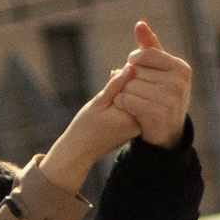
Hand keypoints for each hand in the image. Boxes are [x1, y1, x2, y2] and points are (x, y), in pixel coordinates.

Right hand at [41, 19, 193, 190]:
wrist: (80, 151)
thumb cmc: (85, 126)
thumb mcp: (98, 101)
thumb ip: (115, 84)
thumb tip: (131, 67)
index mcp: (131, 115)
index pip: (136, 85)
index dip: (123, 76)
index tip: (111, 79)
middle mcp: (139, 122)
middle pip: (139, 93)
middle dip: (125, 85)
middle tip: (108, 93)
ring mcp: (138, 128)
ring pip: (136, 101)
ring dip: (124, 94)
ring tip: (107, 103)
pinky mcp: (135, 129)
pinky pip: (133, 110)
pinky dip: (124, 104)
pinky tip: (111, 109)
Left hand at [108, 19, 192, 147]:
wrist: (168, 132)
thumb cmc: (163, 94)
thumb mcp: (162, 70)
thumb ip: (150, 47)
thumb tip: (139, 24)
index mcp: (181, 68)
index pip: (145, 54)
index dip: (134, 61)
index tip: (135, 68)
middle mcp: (178, 82)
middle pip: (135, 71)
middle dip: (131, 79)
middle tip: (141, 91)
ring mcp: (168, 98)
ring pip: (129, 85)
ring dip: (125, 92)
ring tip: (137, 100)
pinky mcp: (155, 113)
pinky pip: (125, 100)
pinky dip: (122, 103)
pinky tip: (130, 108)